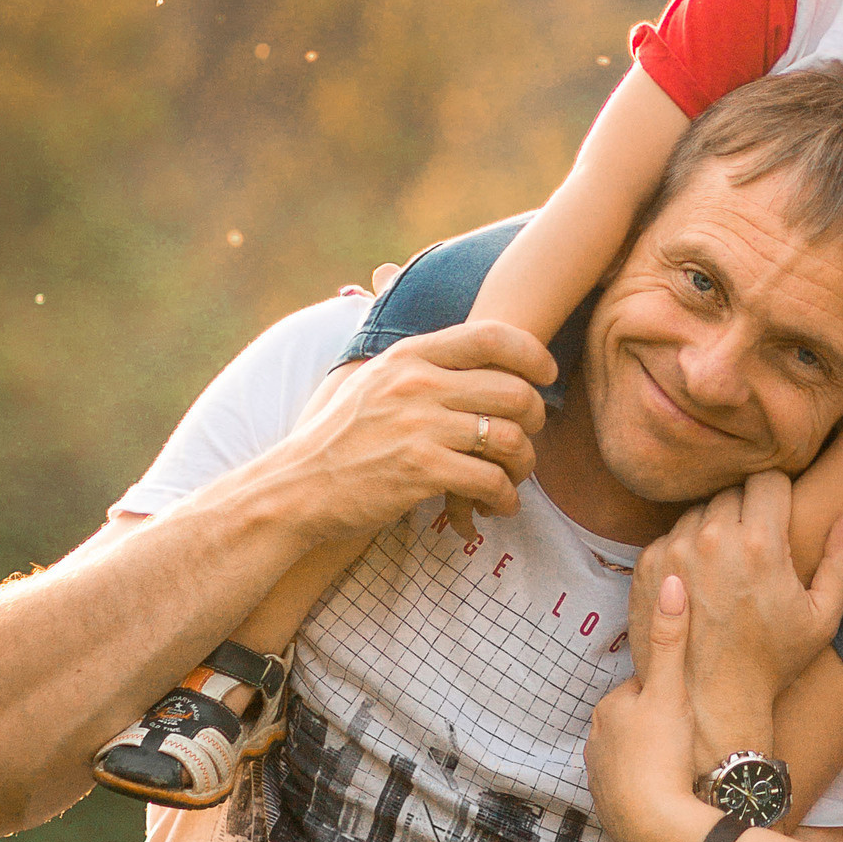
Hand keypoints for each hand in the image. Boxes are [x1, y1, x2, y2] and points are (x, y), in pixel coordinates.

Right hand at [276, 320, 557, 546]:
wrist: (297, 487)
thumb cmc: (342, 438)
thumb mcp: (373, 380)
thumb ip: (418, 361)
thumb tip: (467, 340)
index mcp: (409, 356)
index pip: (490, 335)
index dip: (532, 354)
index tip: (545, 375)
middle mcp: (417, 384)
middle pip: (514, 391)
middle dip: (535, 420)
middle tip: (527, 440)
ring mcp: (419, 426)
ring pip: (510, 438)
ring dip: (524, 466)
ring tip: (514, 479)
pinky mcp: (421, 470)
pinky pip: (491, 480)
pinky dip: (505, 497)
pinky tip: (498, 506)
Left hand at [587, 574, 720, 841]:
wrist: (656, 828)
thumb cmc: (665, 755)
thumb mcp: (672, 691)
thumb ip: (671, 638)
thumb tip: (671, 581)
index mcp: (609, 707)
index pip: (645, 688)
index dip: (674, 695)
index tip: (695, 707)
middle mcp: (596, 740)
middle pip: (640, 721)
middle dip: (664, 727)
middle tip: (694, 740)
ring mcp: (600, 776)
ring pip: (638, 755)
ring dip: (659, 759)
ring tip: (687, 769)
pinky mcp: (609, 808)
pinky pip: (635, 788)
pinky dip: (652, 787)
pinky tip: (674, 792)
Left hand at [628, 472, 842, 766]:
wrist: (711, 700)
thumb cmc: (773, 660)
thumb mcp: (822, 616)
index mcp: (759, 544)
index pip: (768, 480)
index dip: (779, 498)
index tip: (781, 523)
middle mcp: (712, 538)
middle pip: (733, 492)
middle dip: (747, 513)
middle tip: (755, 551)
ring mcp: (674, 549)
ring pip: (701, 510)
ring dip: (715, 528)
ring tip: (728, 568)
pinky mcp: (647, 564)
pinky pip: (672, 534)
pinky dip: (687, 548)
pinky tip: (700, 582)